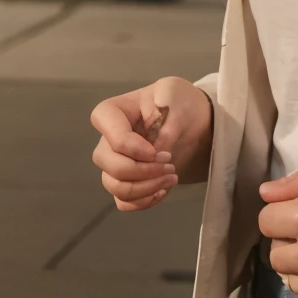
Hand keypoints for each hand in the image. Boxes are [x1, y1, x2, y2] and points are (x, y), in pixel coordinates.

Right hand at [91, 76, 213, 211]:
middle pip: (109, 164)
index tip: (162, 152)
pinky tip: (163, 190)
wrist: (190, 121)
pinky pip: (123, 201)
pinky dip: (144, 201)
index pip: (113, 138)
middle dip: (142, 171)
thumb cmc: (177, 102)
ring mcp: (114, 161)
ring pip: (114, 186)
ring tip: (173, 178)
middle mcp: (106, 139)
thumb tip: (158, 150)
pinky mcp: (125, 181)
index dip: (136, 150)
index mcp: (111, 112)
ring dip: (146, 188)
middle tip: (170, 165)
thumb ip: (168, 120)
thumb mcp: (175, 96)